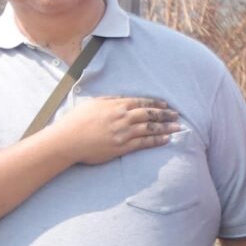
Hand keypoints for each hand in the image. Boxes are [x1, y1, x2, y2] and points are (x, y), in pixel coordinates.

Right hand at [44, 95, 177, 166]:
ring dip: (166, 128)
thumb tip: (124, 98)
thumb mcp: (94, 103)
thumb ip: (111, 100)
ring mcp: (123, 133)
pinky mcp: (122, 147)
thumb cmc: (77, 121)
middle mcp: (123, 118)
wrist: (68, 140)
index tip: (166, 106)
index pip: (142, 102)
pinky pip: (144, 143)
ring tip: (177, 127)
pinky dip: (156, 140)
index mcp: (116, 105)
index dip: (156, 104)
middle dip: (166, 115)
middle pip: (149, 115)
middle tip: (177, 115)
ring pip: (150, 129)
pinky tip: (166, 139)